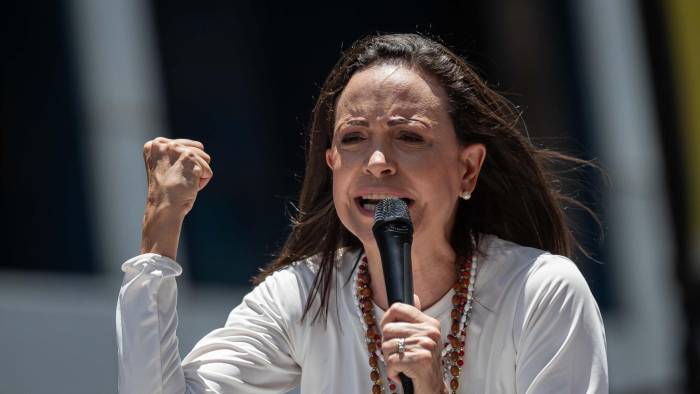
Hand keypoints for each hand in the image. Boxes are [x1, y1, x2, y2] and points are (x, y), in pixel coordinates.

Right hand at [140, 137, 212, 257]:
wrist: (163, 207)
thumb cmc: (166, 192)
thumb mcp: (166, 167)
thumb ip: (176, 155)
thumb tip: (200, 146)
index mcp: (155, 145)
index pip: (187, 145)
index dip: (187, 164)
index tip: (174, 175)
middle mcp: (165, 144)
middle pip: (199, 150)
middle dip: (195, 168)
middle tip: (178, 180)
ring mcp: (177, 150)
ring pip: (205, 159)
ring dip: (199, 174)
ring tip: (183, 183)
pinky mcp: (189, 158)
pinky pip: (208, 171)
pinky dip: (202, 182)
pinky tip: (188, 187)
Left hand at [380, 296, 448, 393]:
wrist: (433, 388)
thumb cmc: (424, 363)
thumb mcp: (423, 338)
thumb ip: (414, 320)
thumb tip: (414, 296)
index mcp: (430, 324)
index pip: (399, 307)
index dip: (386, 318)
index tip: (387, 330)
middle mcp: (430, 332)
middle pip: (388, 329)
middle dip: (387, 345)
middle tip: (397, 355)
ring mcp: (426, 346)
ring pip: (386, 346)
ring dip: (389, 360)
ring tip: (401, 365)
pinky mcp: (420, 360)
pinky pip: (391, 362)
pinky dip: (391, 372)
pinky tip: (401, 374)